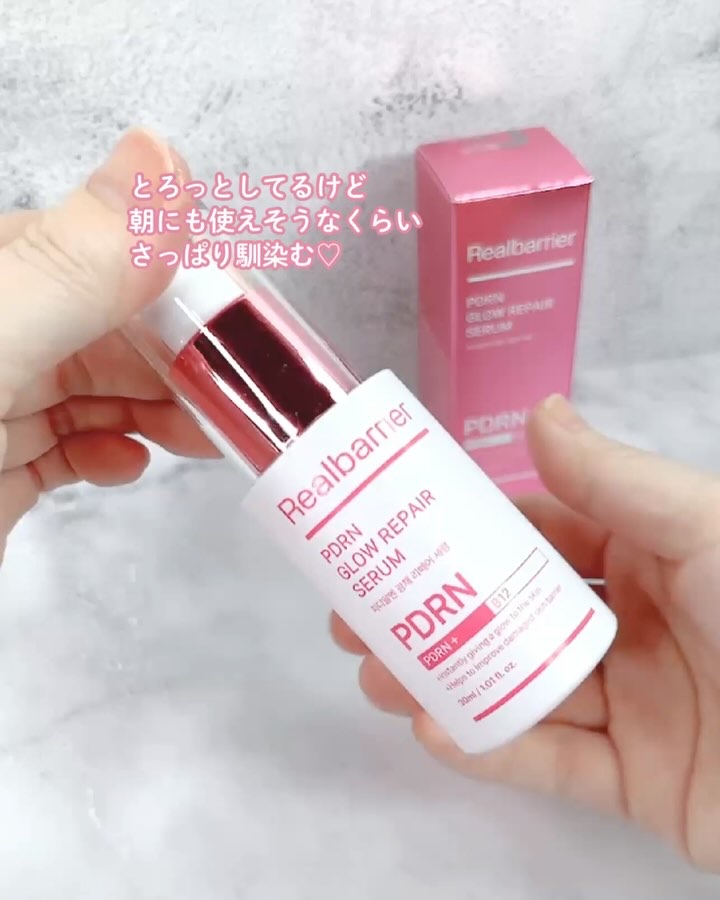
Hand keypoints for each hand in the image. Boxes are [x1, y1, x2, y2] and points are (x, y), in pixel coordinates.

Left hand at [0, 129, 216, 560]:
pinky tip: (126, 462)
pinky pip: (70, 450)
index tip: (239, 326)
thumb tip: (162, 156)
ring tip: (203, 432)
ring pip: (100, 390)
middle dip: (181, 360)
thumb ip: (76, 260)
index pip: (105, 257)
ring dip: (161, 408)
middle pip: (111, 330)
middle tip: (238, 394)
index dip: (180, 288)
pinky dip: (111, 453)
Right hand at [331, 397, 719, 870]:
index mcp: (649, 556)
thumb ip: (615, 480)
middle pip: (513, 616)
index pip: (541, 536)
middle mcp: (633, 626)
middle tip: (358, 615)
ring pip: (520, 690)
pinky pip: (554, 765)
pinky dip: (493, 751)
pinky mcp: (638, 783)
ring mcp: (633, 706)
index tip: (400, 532)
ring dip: (443, 683)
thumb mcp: (700, 530)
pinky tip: (434, 730)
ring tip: (373, 676)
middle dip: (434, 613)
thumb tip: (539, 412)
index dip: (469, 533)